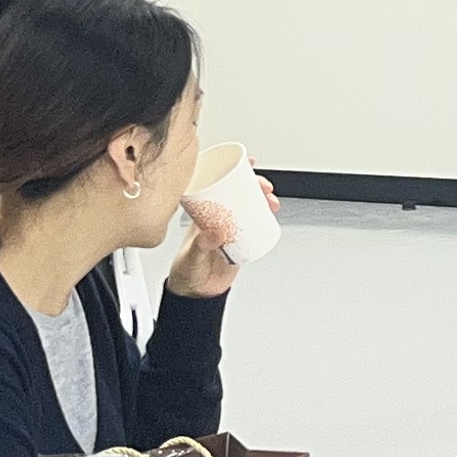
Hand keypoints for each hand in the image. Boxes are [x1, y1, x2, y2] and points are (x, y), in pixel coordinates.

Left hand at [169, 180, 272, 302]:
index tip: (244, 164)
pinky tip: (270, 217)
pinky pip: (255, 227)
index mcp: (202, 215)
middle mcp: (217, 218)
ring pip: (249, 208)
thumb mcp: (191, 256)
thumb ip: (201, 246)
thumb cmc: (186, 270)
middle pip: (238, 194)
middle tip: (264, 187)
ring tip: (271, 203)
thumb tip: (215, 233)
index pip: (216, 186)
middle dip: (254, 186)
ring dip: (262, 202)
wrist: (195, 293)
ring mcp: (230, 230)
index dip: (231, 172)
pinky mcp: (240, 243)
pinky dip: (264, 220)